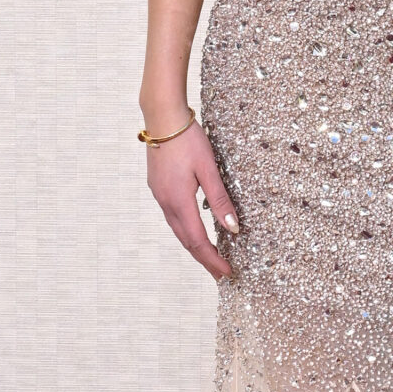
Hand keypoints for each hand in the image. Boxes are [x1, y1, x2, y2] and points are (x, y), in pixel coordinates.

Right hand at [145, 121, 239, 278]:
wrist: (161, 118)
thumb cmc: (188, 139)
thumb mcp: (209, 169)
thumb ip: (220, 200)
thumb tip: (233, 228)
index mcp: (179, 201)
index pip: (198, 241)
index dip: (212, 260)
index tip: (227, 273)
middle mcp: (166, 203)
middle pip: (186, 241)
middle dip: (204, 259)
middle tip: (220, 273)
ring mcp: (159, 195)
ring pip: (177, 230)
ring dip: (194, 246)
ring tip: (209, 257)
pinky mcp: (158, 187)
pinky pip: (173, 217)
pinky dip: (185, 230)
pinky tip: (194, 229)